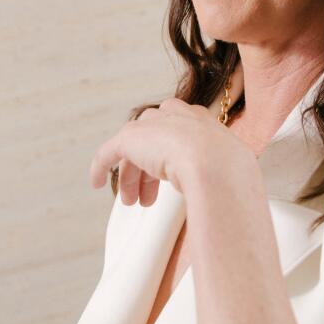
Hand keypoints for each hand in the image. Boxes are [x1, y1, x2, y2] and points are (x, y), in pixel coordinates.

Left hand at [89, 98, 257, 206]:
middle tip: (146, 198)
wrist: (215, 161)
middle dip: (148, 170)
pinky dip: (101, 166)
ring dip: (132, 175)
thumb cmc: (227, 171)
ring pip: (133, 147)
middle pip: (154, 139)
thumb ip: (217, 177)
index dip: (169, 158)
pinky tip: (96, 183)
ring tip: (132, 202)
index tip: (166, 180)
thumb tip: (226, 207)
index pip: (178, 133)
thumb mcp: (225, 170)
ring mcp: (153, 125)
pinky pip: (110, 151)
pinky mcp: (131, 138)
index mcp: (201, 122)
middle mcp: (176, 117)